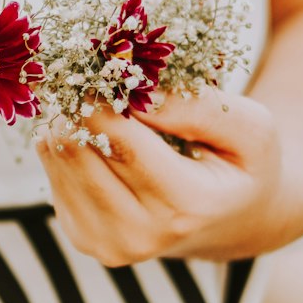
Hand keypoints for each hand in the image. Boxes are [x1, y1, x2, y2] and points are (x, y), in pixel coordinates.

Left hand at [35, 87, 302, 266]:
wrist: (230, 218)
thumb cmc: (242, 163)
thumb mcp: (250, 128)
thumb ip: (202, 108)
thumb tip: (140, 90)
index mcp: (186, 208)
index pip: (123, 143)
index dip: (104, 96)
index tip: (99, 60)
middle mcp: (139, 235)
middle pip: (80, 150)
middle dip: (80, 102)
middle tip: (88, 69)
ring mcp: (105, 242)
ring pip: (58, 158)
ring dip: (68, 118)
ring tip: (95, 96)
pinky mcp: (81, 236)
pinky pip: (52, 171)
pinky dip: (65, 140)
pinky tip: (92, 128)